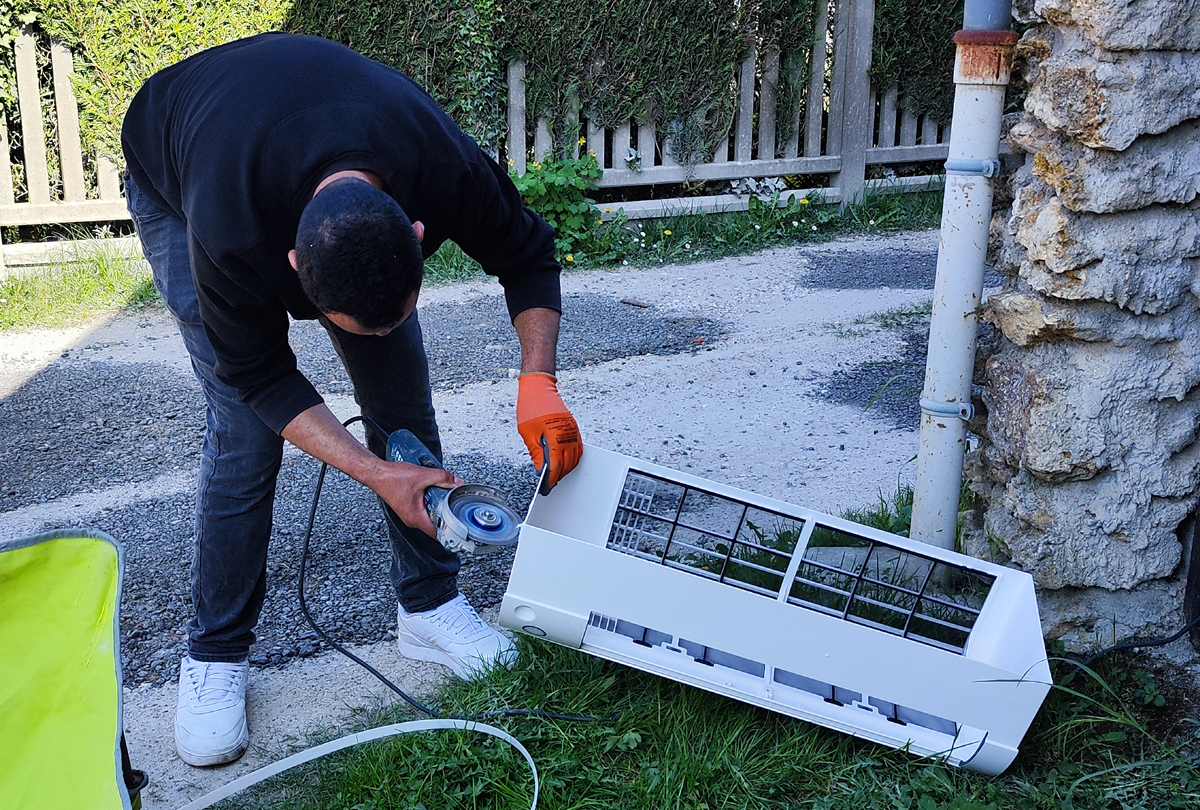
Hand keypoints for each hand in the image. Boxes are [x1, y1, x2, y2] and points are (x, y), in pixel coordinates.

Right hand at [370, 460, 461, 537]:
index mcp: (415, 517)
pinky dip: (431, 502)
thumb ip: (442, 478)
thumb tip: (457, 482)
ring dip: (438, 507)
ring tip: (445, 497)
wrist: (377, 473)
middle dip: (447, 515)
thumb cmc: (392, 477)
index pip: (437, 533)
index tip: (462, 528)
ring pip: (430, 515)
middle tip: (457, 507)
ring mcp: (409, 513)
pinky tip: (434, 492)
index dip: (451, 531)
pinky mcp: (408, 506)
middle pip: (435, 524)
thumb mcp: (422, 475)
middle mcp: (412, 519)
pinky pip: (424, 509)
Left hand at [516, 372, 581, 489]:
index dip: (552, 478)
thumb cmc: (531, 406)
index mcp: (556, 437)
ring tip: (557, 473)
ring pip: (575, 456)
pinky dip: (573, 457)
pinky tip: (566, 461)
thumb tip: (541, 467)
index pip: (557, 464)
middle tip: (551, 482)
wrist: (539, 388)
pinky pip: (578, 447)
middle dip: (560, 474)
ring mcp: (573, 430)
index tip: (548, 485)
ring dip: (567, 467)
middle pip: (568, 462)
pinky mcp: (573, 427)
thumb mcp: (528, 433)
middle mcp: (568, 434)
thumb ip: (536, 453)